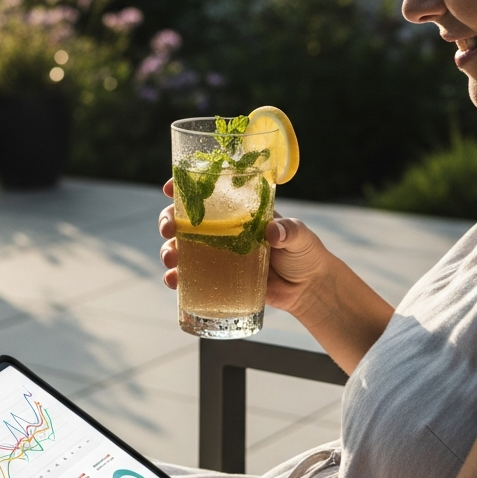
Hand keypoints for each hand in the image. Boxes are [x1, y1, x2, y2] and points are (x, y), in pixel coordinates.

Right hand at [158, 178, 332, 315]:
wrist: (309, 290)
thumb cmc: (306, 254)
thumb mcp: (301, 237)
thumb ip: (290, 231)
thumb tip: (273, 232)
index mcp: (240, 211)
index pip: (208, 192)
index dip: (185, 187)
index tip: (170, 188)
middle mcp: (224, 229)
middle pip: (185, 219)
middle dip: (168, 220)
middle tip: (168, 229)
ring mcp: (218, 255)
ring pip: (182, 247)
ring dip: (168, 250)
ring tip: (170, 261)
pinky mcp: (219, 280)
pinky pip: (191, 276)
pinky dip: (177, 278)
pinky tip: (173, 282)